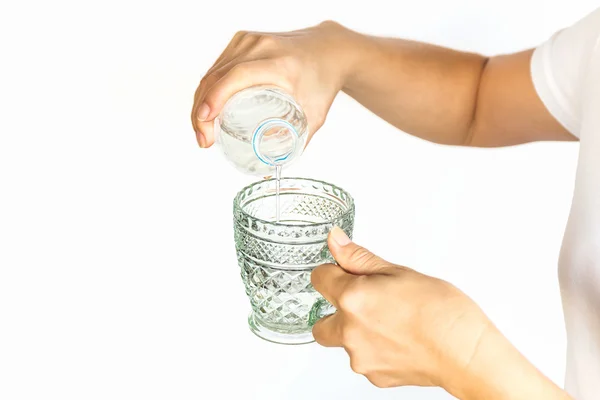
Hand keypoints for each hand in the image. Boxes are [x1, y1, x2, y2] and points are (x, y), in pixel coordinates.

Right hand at [191, 21, 356, 147]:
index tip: (205, 121)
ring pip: (212, 72)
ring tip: (203, 130)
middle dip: (202, 111)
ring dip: (201, 102)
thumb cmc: (323, 82)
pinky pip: (216, 66)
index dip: (216, 98)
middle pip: (217, 76)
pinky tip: (206, 109)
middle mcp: (262, 47)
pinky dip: (208, 88)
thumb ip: (295, 142)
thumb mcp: (314, 115)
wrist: (329, 51)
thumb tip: (269, 166)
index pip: (237, 76)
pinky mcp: (242, 40)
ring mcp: (249, 40)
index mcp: (280, 64)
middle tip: (204, 140)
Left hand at [311, 227, 570, 398]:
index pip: (319, 278)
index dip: (333, 272)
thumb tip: (335, 240)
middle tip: (365, 303)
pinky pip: (364, 359)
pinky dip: (375, 350)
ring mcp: (361, 358)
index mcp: (353, 299)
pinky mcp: (375, 377)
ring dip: (356, 332)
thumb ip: (359, 259)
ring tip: (391, 322)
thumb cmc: (442, 311)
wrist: (467, 354)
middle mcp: (349, 331)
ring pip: (343, 343)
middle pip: (320, 322)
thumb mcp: (400, 272)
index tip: (346, 272)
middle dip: (335, 312)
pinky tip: (400, 340)